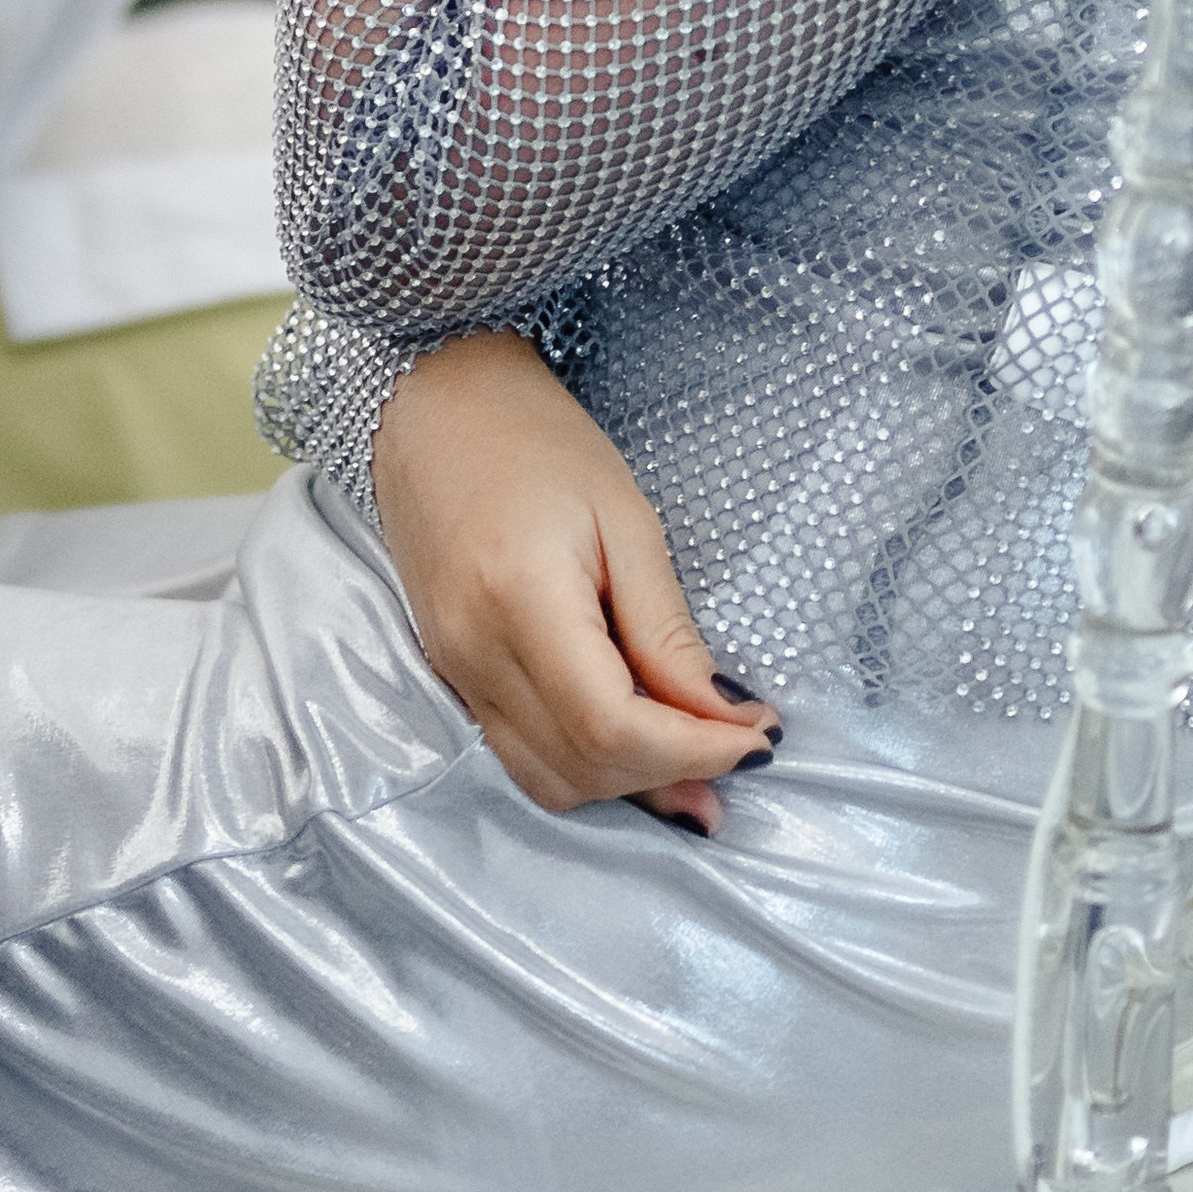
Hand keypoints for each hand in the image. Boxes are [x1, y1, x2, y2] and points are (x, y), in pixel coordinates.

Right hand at [373, 329, 776, 829]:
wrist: (435, 406)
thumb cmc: (535, 439)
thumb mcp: (625, 516)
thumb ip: (667, 628)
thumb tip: (721, 714)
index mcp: (520, 599)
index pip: (611, 724)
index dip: (692, 749)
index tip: (757, 734)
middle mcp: (474, 654)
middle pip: (582, 765)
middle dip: (673, 771)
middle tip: (744, 744)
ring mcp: (454, 672)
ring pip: (549, 781)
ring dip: (630, 785)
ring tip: (700, 761)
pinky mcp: (452, 676)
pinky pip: (521, 754)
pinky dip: (586, 765)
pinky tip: (636, 746)